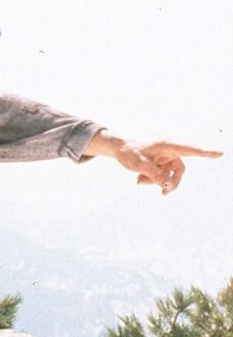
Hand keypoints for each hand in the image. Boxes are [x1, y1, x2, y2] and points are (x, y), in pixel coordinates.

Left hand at [86, 130, 222, 194]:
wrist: (117, 146)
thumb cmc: (127, 151)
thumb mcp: (138, 164)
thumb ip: (154, 174)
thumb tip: (168, 186)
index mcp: (167, 143)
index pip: (190, 149)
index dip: (205, 152)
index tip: (219, 153)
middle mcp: (170, 148)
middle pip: (180, 170)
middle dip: (170, 182)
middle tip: (163, 193)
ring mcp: (167, 154)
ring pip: (170, 174)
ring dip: (157, 181)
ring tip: (139, 182)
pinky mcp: (162, 160)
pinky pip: (163, 173)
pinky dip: (153, 178)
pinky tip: (139, 179)